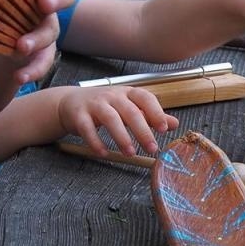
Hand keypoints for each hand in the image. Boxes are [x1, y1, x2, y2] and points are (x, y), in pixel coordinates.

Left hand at [11, 0, 82, 84]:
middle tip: (43, 4)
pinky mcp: (43, 51)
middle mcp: (45, 2)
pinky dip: (33, 70)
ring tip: (21, 47)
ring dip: (37, 39)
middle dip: (55, 0)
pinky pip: (42, 61)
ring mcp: (46, 27)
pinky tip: (20, 77)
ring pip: (50, 32)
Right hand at [56, 85, 177, 156]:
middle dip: (142, 131)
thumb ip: (150, 116)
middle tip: (152, 149)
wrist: (70, 103)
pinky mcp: (78, 115)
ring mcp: (94, 104)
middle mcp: (111, 96)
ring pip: (110, 118)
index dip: (155, 112)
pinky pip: (87, 128)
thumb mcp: (128, 108)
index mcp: (127, 93)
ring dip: (121, 137)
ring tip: (130, 153)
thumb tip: (174, 124)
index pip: (144, 98)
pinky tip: (103, 152)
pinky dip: (95, 141)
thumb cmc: (105, 106)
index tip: (163, 129)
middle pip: (129, 111)